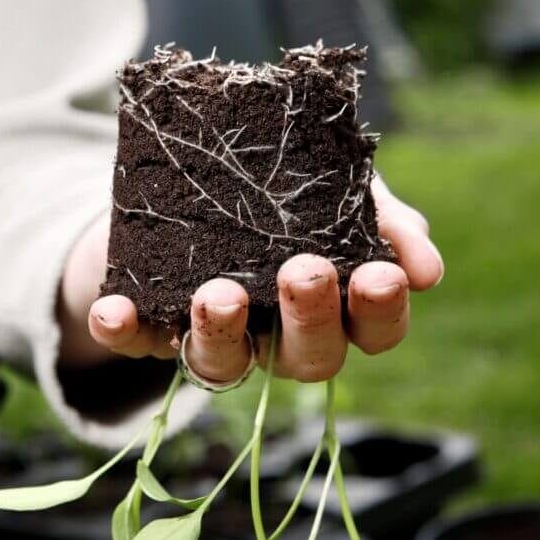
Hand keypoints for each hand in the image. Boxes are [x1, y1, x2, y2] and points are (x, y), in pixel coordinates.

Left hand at [58, 178, 442, 382]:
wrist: (195, 174)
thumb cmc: (286, 192)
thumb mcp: (341, 190)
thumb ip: (386, 218)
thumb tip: (427, 266)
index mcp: (334, 308)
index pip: (372, 330)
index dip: (381, 312)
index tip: (381, 275)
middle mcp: (279, 337)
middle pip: (306, 358)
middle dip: (308, 320)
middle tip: (303, 273)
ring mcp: (216, 338)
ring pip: (224, 364)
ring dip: (222, 334)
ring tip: (218, 295)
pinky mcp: (153, 327)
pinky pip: (138, 341)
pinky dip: (125, 329)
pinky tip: (113, 310)